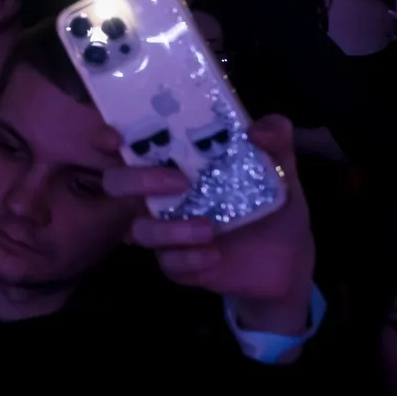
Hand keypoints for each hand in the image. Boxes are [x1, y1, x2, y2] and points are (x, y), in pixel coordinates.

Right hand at [104, 115, 314, 329]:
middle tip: (180, 181)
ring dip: (170, 229)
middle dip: (138, 180)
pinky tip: (213, 255)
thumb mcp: (280, 167)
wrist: (290, 261)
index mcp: (175, 162)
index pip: (126, 143)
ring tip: (209, 229)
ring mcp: (167, 230)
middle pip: (117, 184)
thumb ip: (275, 140)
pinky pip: (168, 264)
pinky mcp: (179, 264)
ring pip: (140, 230)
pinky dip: (188, 259)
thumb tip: (258, 130)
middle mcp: (161, 194)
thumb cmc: (271, 203)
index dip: (106, 138)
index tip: (116, 137)